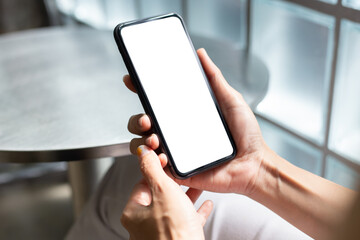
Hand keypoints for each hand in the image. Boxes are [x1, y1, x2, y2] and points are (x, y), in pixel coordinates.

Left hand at [121, 145, 212, 239]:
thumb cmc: (174, 233)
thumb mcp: (163, 191)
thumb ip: (152, 169)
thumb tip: (142, 152)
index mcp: (134, 213)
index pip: (143, 183)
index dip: (157, 169)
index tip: (166, 161)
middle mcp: (143, 225)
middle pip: (159, 195)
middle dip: (174, 182)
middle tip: (182, 172)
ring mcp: (159, 234)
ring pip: (173, 208)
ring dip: (186, 195)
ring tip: (196, 184)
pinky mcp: (176, 239)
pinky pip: (185, 222)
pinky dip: (194, 212)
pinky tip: (205, 205)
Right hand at [124, 48, 268, 195]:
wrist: (253, 164)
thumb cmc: (246, 134)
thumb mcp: (230, 99)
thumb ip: (214, 78)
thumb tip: (200, 54)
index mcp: (185, 114)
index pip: (157, 101)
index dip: (141, 90)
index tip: (132, 80)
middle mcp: (176, 131)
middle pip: (143, 122)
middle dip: (137, 119)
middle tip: (146, 118)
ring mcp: (175, 151)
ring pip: (144, 143)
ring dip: (142, 139)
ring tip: (154, 139)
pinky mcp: (177, 170)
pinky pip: (156, 165)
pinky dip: (152, 160)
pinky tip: (161, 155)